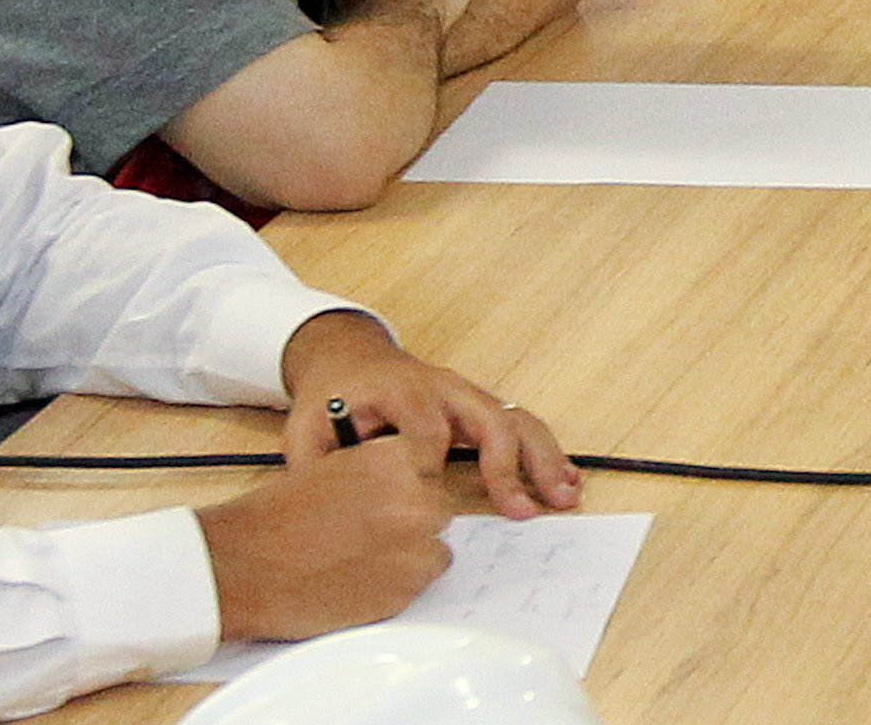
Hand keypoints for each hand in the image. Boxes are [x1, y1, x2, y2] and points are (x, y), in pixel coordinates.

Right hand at [198, 436, 452, 643]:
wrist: (240, 567)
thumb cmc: (273, 519)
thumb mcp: (332, 467)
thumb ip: (381, 473)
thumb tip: (411, 484)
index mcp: (395, 460)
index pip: (432, 461)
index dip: (411, 480)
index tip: (392, 493)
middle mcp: (414, 500)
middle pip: (439, 506)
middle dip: (411, 518)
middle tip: (370, 532)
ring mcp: (413, 548)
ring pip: (435, 548)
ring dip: (410, 553)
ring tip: (361, 559)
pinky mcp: (404, 591)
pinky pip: (419, 584)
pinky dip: (398, 584)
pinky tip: (359, 581)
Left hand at [280, 310, 581, 519]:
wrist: (353, 359)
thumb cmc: (332, 397)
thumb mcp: (305, 426)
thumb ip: (316, 464)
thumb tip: (333, 507)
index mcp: (402, 390)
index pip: (428, 426)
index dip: (432, 463)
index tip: (429, 500)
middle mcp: (445, 388)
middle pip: (490, 418)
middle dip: (508, 466)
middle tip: (522, 511)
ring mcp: (469, 395)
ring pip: (517, 420)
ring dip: (543, 459)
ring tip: (564, 496)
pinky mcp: (481, 407)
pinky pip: (522, 424)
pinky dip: (546, 453)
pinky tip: (565, 481)